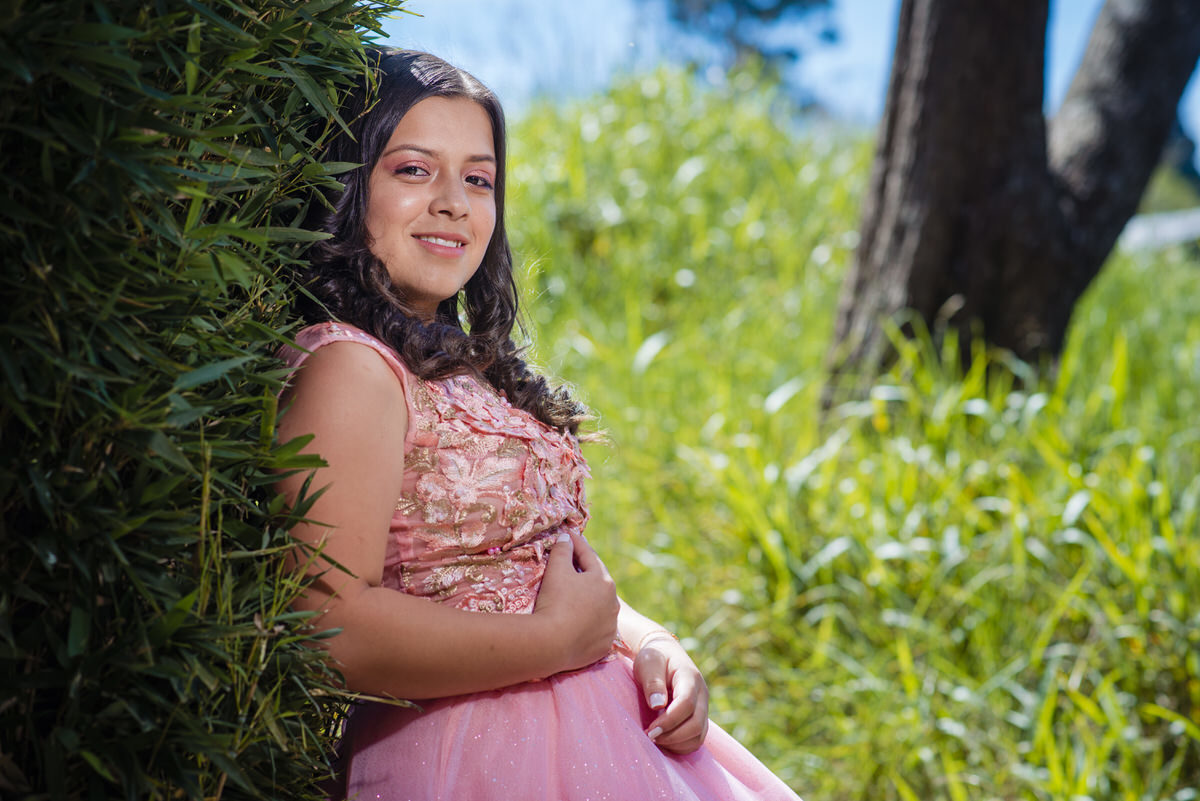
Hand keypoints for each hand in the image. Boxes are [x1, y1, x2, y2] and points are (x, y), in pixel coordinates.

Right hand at [533, 530, 619, 673]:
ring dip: (591, 599)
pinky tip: (582, 622)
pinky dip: (591, 623)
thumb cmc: (555, 601)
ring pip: (601, 607)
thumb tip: (566, 537)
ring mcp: (610, 625)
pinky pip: (598, 629)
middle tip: (575, 563)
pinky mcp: (604, 644)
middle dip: (587, 572)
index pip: (589, 557)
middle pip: (599, 582)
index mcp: (604, 581)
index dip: (577, 544)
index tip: (569, 535)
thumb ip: (562, 550)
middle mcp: (613, 602)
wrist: (552, 644)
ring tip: (579, 595)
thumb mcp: (556, 570)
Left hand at [634, 635, 708, 753]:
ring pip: (699, 736)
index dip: (669, 721)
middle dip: (672, 736)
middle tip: (650, 737)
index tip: (649, 730)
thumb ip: (653, 682)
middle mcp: (702, 694)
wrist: (665, 654)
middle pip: (696, 724)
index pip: (686, 704)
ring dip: (677, 743)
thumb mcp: (649, 663)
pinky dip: (681, 746)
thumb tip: (657, 705)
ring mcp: (703, 707)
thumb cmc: (654, 658)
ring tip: (655, 739)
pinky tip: (664, 740)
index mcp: (690, 677)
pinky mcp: (699, 717)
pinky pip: (696, 739)